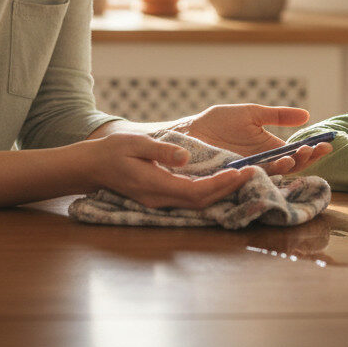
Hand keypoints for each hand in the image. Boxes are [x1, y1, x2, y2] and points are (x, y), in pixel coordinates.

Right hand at [76, 132, 256, 208]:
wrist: (92, 167)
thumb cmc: (112, 152)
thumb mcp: (134, 144)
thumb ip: (160, 151)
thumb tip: (185, 157)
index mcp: (155, 186)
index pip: (196, 191)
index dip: (221, 184)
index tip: (241, 172)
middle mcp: (161, 199)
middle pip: (202, 201)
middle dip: (229, 188)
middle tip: (255, 172)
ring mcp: (161, 202)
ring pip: (199, 202)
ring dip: (223, 191)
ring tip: (246, 176)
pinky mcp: (163, 198)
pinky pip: (192, 198)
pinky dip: (211, 191)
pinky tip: (224, 181)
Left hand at [175, 104, 332, 175]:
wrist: (190, 132)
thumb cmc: (218, 123)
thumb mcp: (252, 114)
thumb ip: (277, 115)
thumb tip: (307, 115)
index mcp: (269, 149)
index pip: (296, 153)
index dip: (312, 150)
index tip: (326, 142)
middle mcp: (263, 164)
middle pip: (291, 167)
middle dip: (305, 159)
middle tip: (314, 149)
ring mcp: (250, 172)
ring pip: (276, 174)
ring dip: (288, 166)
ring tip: (294, 156)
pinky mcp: (236, 178)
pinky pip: (255, 178)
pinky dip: (266, 173)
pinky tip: (276, 165)